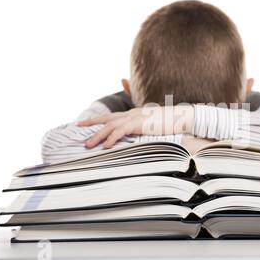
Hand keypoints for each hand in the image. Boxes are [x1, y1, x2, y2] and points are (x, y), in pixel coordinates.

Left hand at [77, 105, 193, 148]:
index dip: (96, 120)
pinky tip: (105, 146)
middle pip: (106, 119)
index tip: (83, 124)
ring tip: (88, 145)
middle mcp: (131, 113)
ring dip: (98, 136)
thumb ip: (142, 125)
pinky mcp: (139, 123)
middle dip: (91, 124)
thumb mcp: (153, 123)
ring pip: (110, 126)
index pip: (111, 116)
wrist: (181, 117)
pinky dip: (111, 138)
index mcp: (133, 114)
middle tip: (77, 129)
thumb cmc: (169, 122)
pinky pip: (121, 131)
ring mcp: (134, 117)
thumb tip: (135, 131)